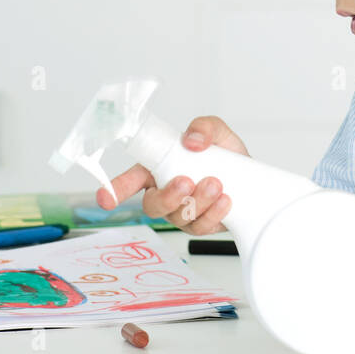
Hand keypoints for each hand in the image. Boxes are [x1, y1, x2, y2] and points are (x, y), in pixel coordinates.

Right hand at [96, 115, 249, 234]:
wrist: (250, 178)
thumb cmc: (223, 155)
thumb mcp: (215, 131)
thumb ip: (203, 127)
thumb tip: (192, 140)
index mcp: (157, 170)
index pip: (129, 181)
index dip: (113, 190)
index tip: (104, 198)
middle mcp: (165, 194)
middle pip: (152, 206)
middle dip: (168, 197)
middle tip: (187, 181)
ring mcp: (182, 213)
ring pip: (179, 217)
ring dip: (198, 201)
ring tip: (216, 184)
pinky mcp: (201, 225)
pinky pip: (201, 227)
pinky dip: (214, 213)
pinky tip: (225, 201)